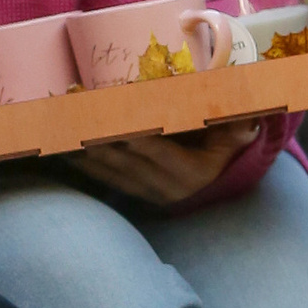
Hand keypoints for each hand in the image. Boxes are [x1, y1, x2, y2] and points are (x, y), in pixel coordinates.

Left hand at [72, 121, 260, 207]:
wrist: (219, 184)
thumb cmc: (226, 150)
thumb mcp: (235, 138)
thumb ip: (236, 126)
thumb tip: (247, 113)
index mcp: (191, 171)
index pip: (157, 149)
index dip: (133, 134)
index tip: (112, 117)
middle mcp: (166, 187)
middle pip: (125, 158)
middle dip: (98, 136)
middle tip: (74, 113)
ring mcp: (147, 193)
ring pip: (110, 170)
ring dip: (84, 150)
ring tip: (60, 129)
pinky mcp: (134, 194)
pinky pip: (104, 180)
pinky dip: (84, 164)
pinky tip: (63, 150)